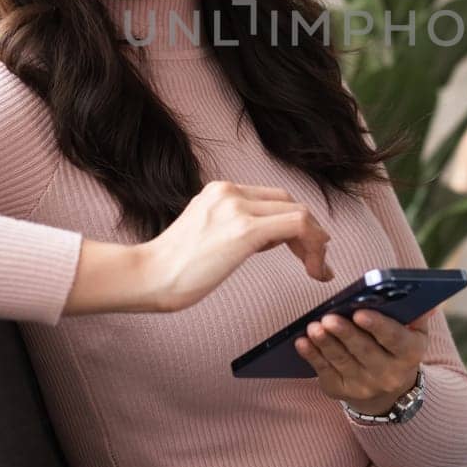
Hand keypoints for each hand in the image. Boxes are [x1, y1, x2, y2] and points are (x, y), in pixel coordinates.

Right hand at [142, 181, 333, 312]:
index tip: (303, 250)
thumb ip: (236, 226)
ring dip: (316, 242)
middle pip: (288, 203)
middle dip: (310, 232)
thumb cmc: (174, 267)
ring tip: (318, 269)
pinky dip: (313, 246)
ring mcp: (237, 207)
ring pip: (298, 213)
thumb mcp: (208, 233)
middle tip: (317, 261)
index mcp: (220, 191)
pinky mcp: (244, 229)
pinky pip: (296, 226)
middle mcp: (230, 191)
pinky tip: (314, 268)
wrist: (148, 276)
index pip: (272, 198)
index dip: (295, 223)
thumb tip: (269, 236)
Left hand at [295, 308, 427, 414]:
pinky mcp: (341, 391)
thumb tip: (414, 292)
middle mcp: (389, 374)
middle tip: (328, 318)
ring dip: (326, 343)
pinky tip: (302, 343)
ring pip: (342, 361)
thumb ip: (414, 312)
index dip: (377, 326)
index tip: (360, 313)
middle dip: (345, 333)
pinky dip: (312, 357)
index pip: (394, 339)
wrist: (388, 389)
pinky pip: (325, 371)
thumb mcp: (414, 332)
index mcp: (409, 354)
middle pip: (365, 351)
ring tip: (313, 327)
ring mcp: (365, 386)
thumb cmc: (398, 347)